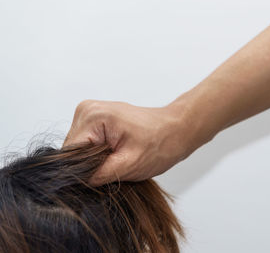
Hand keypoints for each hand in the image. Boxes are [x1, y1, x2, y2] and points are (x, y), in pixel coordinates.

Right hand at [63, 100, 193, 185]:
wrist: (176, 130)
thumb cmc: (161, 144)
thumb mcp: (128, 165)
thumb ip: (96, 175)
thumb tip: (73, 183)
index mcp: (93, 117)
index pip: (69, 154)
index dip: (82, 171)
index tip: (102, 176)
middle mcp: (87, 110)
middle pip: (71, 151)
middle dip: (89, 165)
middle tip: (116, 166)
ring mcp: (90, 112)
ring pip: (77, 148)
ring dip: (93, 159)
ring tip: (118, 158)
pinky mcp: (95, 118)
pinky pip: (86, 142)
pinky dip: (98, 153)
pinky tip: (116, 152)